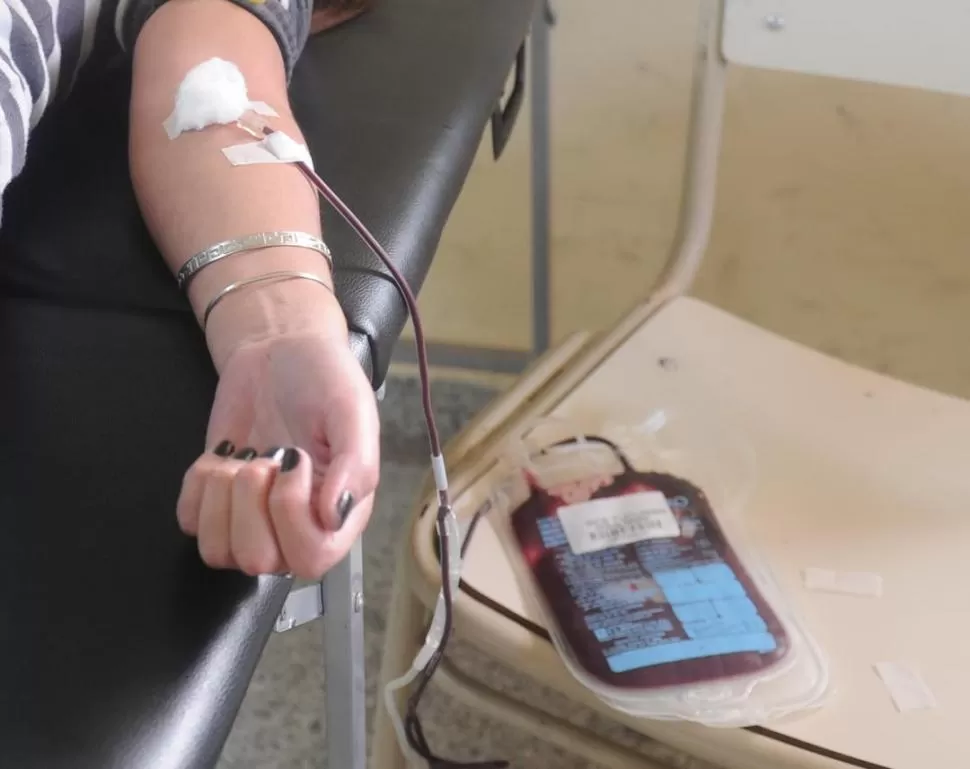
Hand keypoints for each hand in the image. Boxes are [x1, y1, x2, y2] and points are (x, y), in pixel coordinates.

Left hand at [176, 329, 379, 578]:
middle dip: (250, 503)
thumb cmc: (325, 379)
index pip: (311, 559)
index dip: (292, 515)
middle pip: (258, 562)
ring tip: (244, 459)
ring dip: (221, 498)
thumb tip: (333, 517)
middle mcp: (298, 527)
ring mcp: (253, 519)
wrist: (280, 350)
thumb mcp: (353, 412)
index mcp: (340, 515)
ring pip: (218, 552)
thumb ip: (356, 466)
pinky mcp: (216, 503)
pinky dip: (198, 487)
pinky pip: (190, 523)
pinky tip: (224, 457)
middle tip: (266, 457)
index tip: (296, 461)